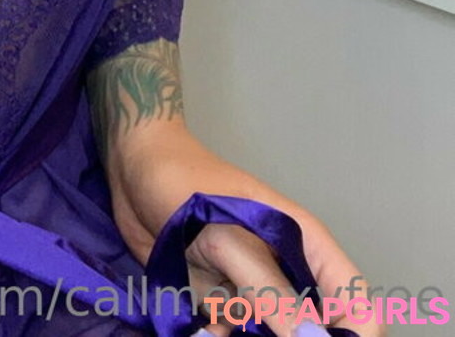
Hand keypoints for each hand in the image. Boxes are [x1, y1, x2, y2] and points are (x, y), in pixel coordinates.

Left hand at [106, 124, 384, 336]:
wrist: (134, 166)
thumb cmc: (186, 186)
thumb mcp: (229, 237)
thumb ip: (269, 291)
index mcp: (303, 244)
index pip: (352, 299)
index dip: (354, 333)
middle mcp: (282, 269)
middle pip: (309, 325)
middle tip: (247, 328)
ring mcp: (249, 285)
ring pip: (266, 332)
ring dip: (246, 334)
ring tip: (219, 320)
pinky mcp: (217, 296)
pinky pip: (230, 330)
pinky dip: (218, 334)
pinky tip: (202, 324)